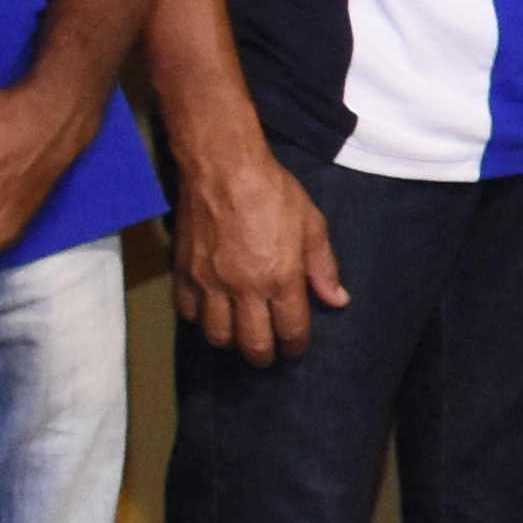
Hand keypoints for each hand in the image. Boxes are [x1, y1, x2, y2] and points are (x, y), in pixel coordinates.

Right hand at [166, 128, 346, 365]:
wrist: (222, 167)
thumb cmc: (272, 191)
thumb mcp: (311, 224)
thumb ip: (323, 267)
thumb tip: (337, 300)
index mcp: (281, 277)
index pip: (290, 331)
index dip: (295, 346)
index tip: (295, 348)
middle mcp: (244, 288)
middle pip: (252, 344)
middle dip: (263, 356)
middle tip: (268, 353)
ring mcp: (210, 282)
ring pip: (217, 335)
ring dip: (231, 341)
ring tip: (239, 334)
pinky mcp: (184, 272)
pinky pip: (188, 313)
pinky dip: (199, 319)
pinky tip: (210, 311)